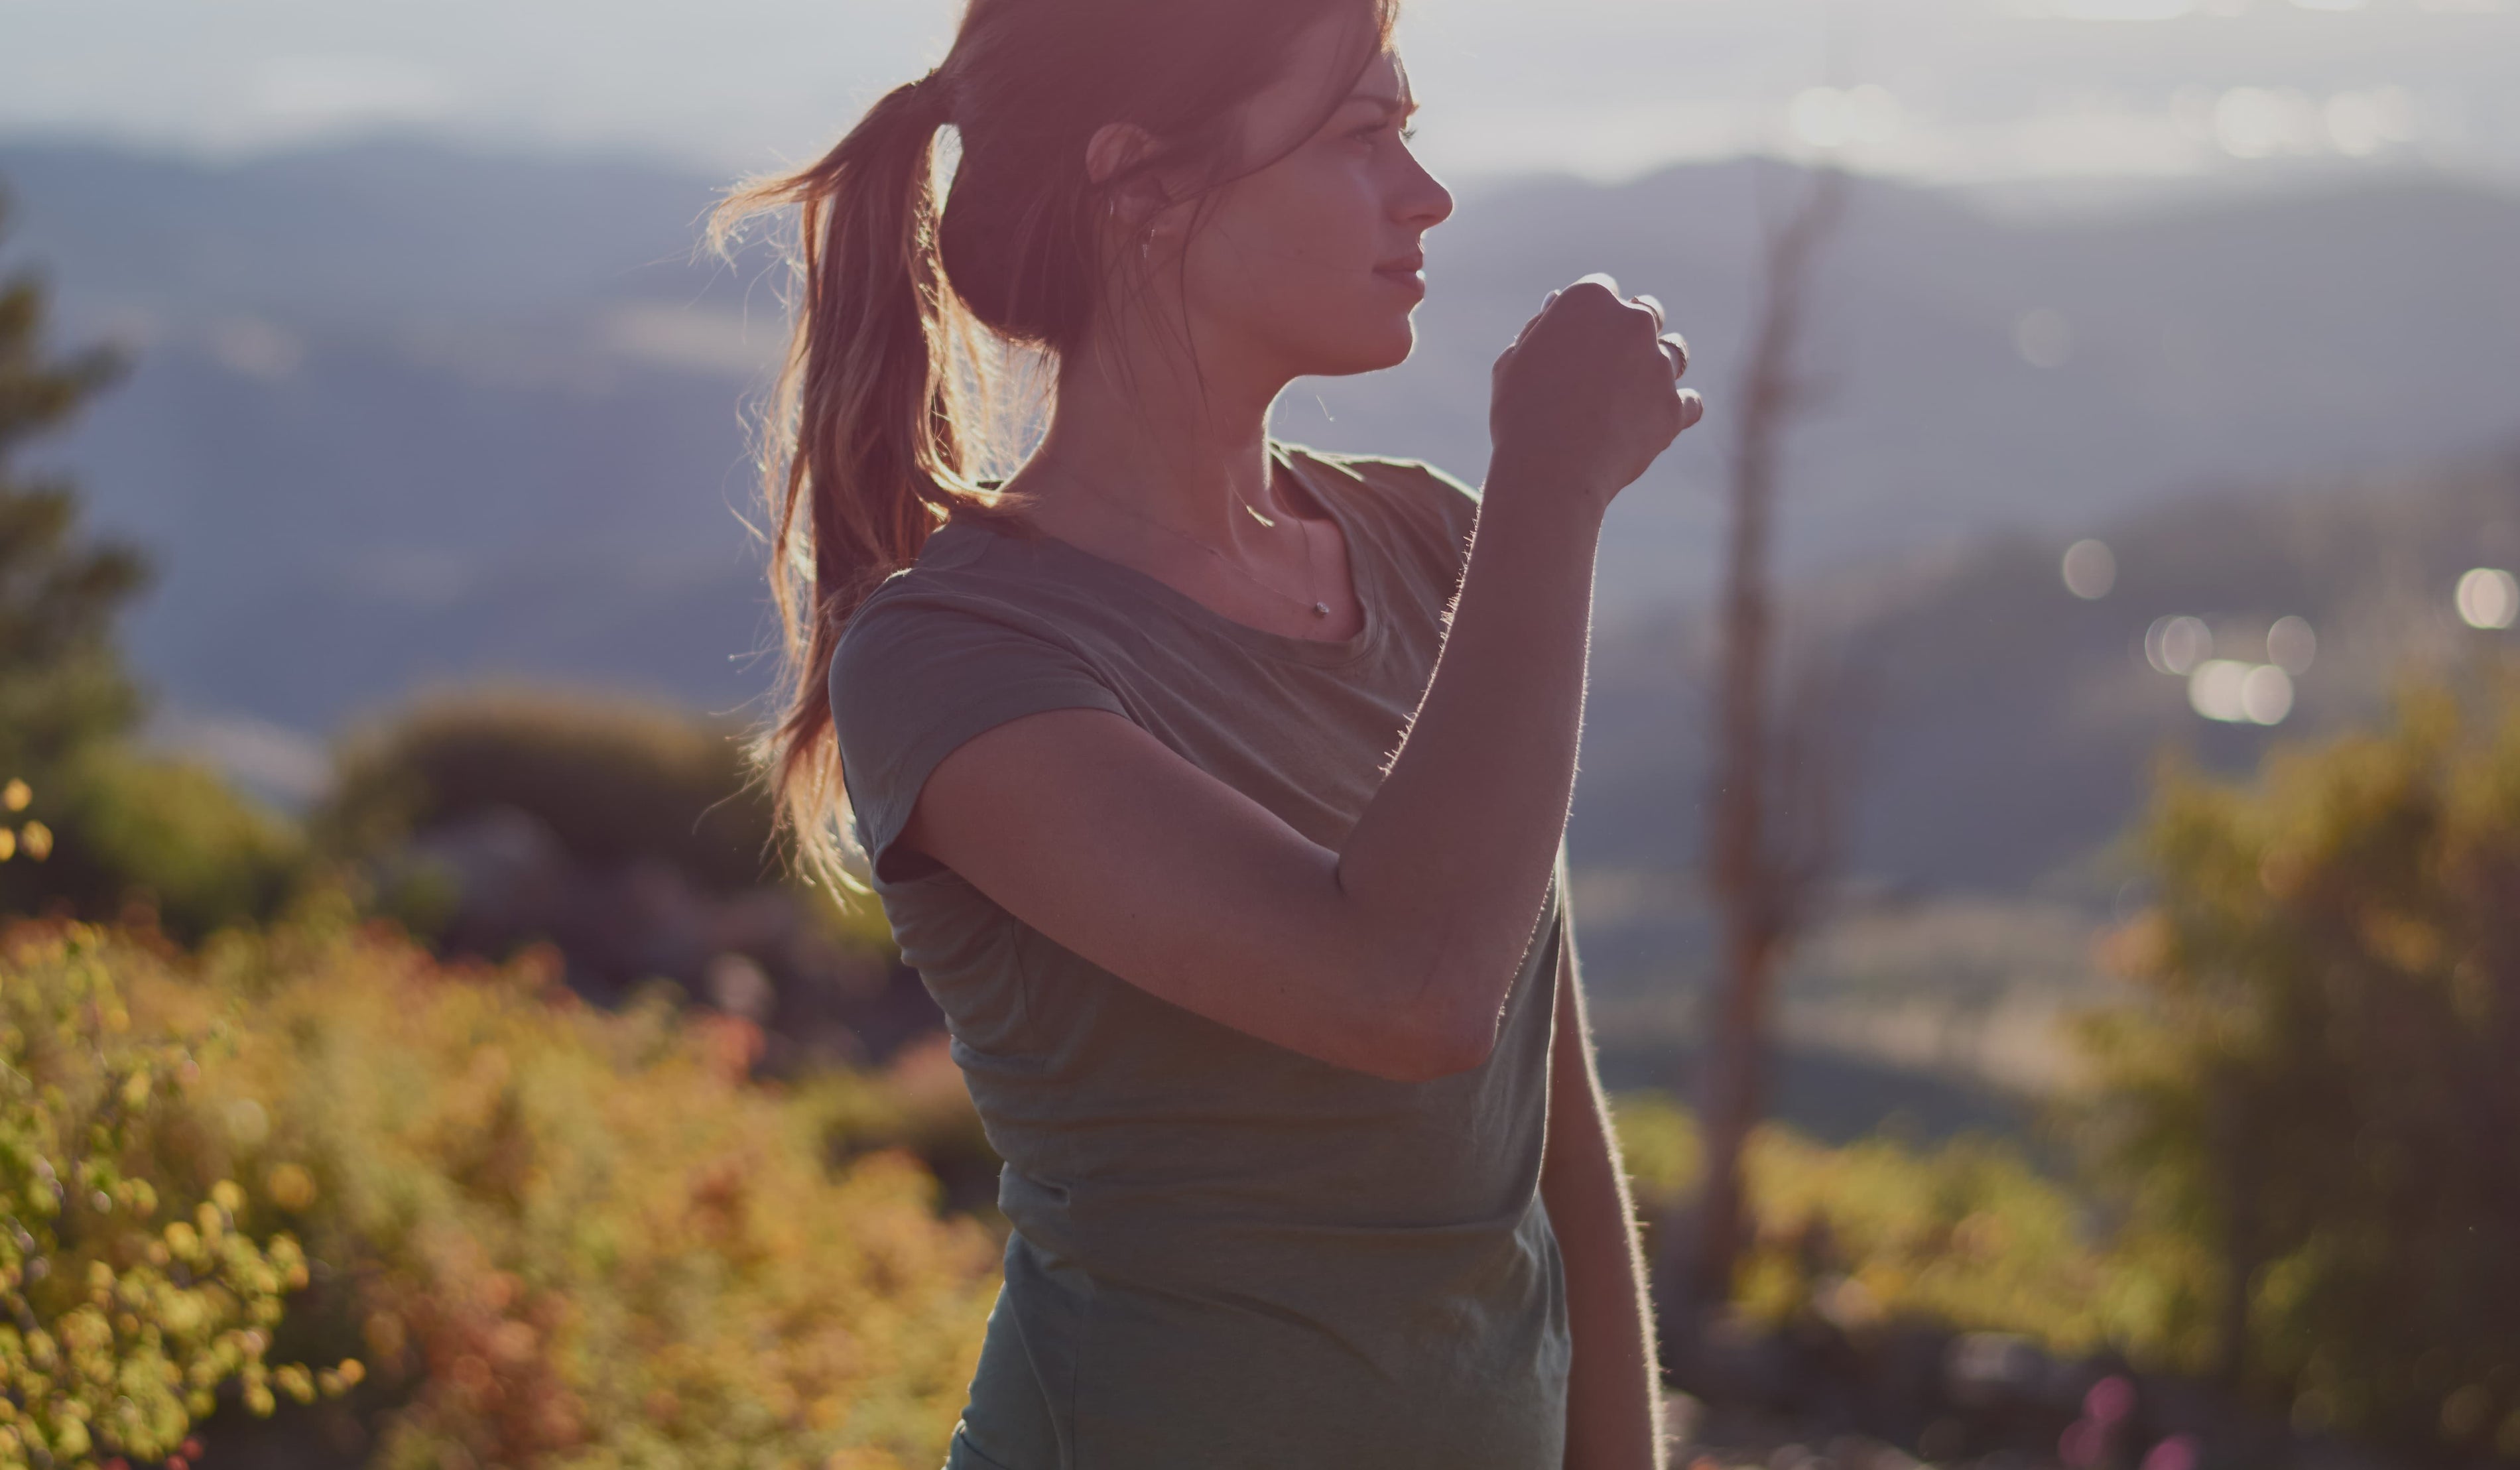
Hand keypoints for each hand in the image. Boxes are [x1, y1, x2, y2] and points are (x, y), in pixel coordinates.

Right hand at [1487, 272, 1701, 513]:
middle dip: (1633, 329)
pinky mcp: (1675, 406)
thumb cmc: (1520, 413)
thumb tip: (1555, 304)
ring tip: (1636, 390)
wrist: (1550, 469)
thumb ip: (1538, 328)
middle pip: (1647, 311)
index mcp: (1589, 301)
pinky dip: (1676, 410)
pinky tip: (1657, 420)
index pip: (1601, 288)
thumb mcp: (1513, 362)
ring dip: (1660, 364)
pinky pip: (1690, 402)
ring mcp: (1659, 364)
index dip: (1590, 311)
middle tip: (1613, 358)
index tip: (1582, 333)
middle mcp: (1632, 322)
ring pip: (1676, 351)